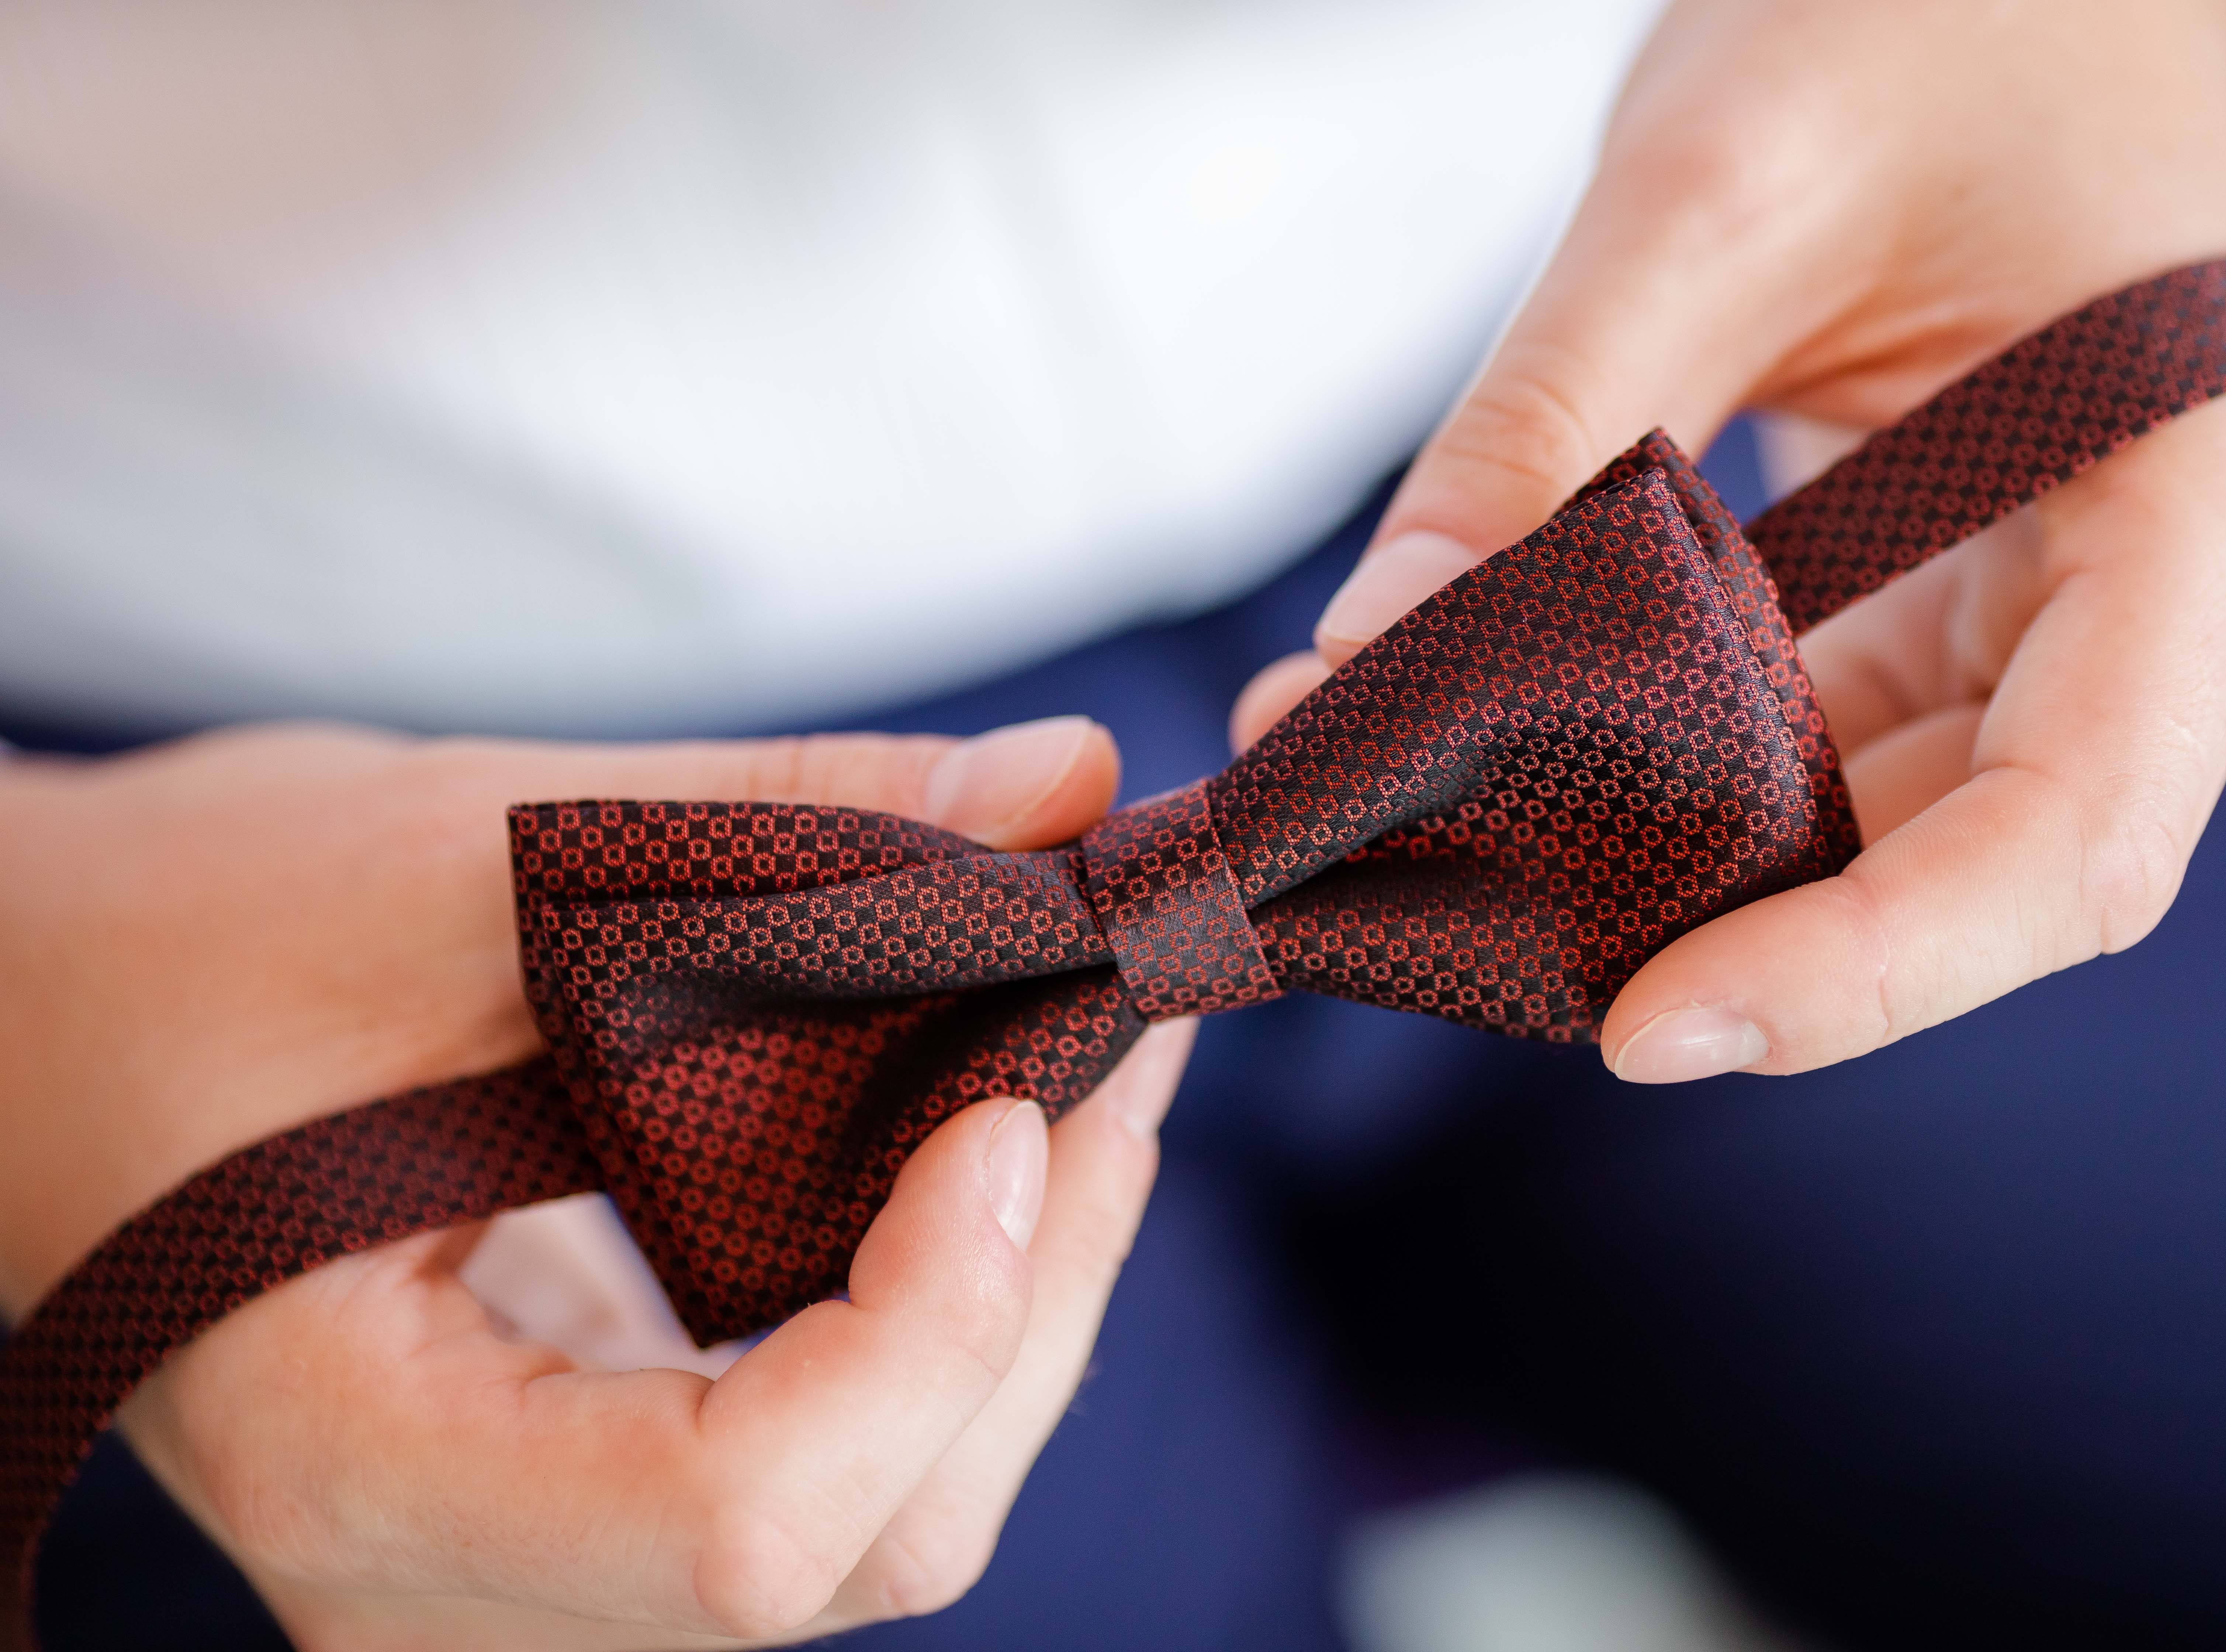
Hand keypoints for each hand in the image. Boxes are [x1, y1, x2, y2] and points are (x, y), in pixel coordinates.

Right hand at [2, 718, 1190, 1646]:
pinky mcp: (582, 1484)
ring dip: (1025, 1300)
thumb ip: (770, 830)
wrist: (54, 1012)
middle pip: (862, 1534)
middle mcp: (447, 1569)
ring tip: (1090, 1067)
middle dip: (1037, 1294)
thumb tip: (1058, 781)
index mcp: (366, 1454)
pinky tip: (993, 1139)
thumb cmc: (182, 936)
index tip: (1015, 1105)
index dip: (929, 1329)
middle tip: (1123, 1039)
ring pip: (880, 1518)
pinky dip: (947, 1305)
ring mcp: (524, 1553)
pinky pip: (831, 1456)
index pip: (741, 1525)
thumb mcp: (456, 849)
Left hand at [1235, 0, 2225, 1082]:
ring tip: (1426, 831)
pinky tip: (1499, 752)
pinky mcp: (1953, 624)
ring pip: (1863, 836)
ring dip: (1652, 859)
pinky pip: (1816, 757)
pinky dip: (1660, 778)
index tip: (1645, 1029)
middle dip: (1704, 925)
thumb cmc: (1922, 13)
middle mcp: (2160, 617)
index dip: (1864, 973)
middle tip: (1449, 929)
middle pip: (1952, 870)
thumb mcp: (1714, 192)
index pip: (2069, 837)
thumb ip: (1543, 428)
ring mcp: (2058, 632)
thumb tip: (1372, 649)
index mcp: (2201, 515)